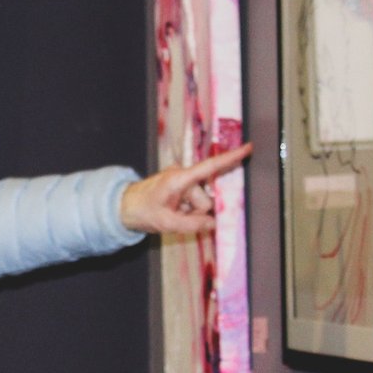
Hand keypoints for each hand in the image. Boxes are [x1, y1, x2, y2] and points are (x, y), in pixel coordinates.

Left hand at [119, 142, 251, 233]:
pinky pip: (194, 205)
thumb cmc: (142, 211)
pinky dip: (187, 212)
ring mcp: (182, 182)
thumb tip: (213, 224)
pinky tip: (173, 212)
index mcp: (180, 179)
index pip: (210, 167)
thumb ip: (192, 225)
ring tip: (171, 214)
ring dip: (191, 214)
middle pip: (206, 200)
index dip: (231, 158)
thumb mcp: (166, 223)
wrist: (123, 207)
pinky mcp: (181, 188)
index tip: (248, 148)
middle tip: (175, 217)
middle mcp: (183, 177)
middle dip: (197, 213)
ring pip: (201, 205)